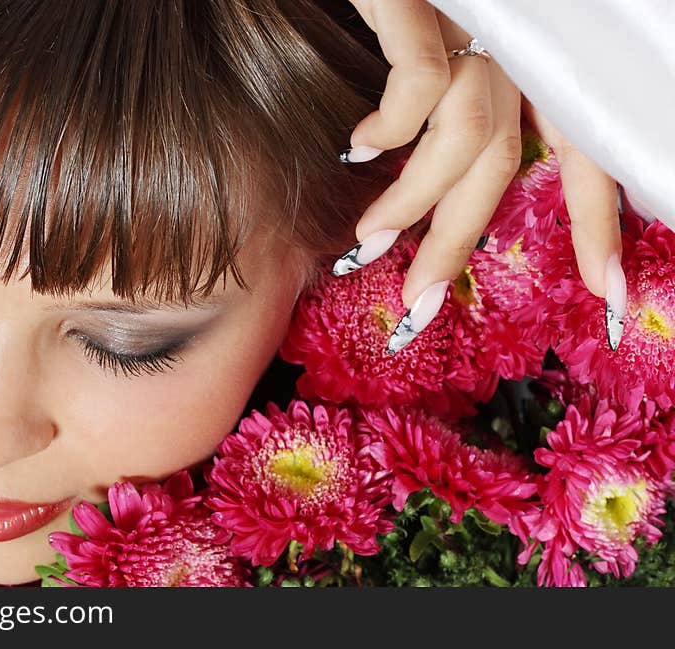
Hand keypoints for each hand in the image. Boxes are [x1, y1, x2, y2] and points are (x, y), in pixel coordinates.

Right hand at [332, 0, 624, 352]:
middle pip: (504, 161)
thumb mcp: (449, 56)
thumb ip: (455, 115)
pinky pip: (418, 85)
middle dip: (458, 243)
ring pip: (462, 135)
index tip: (606, 292)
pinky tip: (356, 149)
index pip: (583, 149)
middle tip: (420, 306)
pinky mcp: (420, 3)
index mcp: (528, 62)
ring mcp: (471, 24)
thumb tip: (434, 188)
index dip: (596, 222)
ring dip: (410, 203)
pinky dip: (388, 130)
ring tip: (367, 241)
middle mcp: (512, 46)